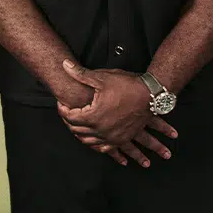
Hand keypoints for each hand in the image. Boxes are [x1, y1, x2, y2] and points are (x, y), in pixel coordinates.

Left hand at [56, 60, 176, 167]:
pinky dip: (95, 144)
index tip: (61, 103)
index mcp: (93, 116)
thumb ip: (80, 73)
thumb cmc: (127, 86)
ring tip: (77, 126)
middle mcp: (101, 130)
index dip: (62, 109)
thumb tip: (64, 64)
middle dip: (69, 121)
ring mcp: (111, 137)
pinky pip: (103, 148)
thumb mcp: (101, 77)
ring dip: (79, 134)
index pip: (69, 117)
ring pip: (88, 141)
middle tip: (67, 112)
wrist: (150, 95)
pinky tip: (93, 141)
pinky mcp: (121, 139)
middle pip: (76, 130)